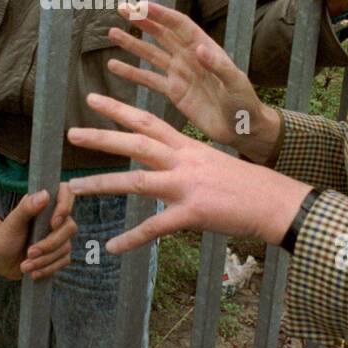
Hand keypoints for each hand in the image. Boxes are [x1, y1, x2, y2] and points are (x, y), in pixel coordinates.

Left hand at [0, 182, 77, 279]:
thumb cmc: (3, 236)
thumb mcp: (12, 223)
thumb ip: (26, 207)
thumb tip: (45, 194)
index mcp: (44, 203)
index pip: (66, 193)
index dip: (66, 206)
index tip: (53, 223)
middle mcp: (55, 217)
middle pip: (69, 227)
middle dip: (49, 244)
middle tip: (29, 253)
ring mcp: (58, 236)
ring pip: (65, 247)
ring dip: (45, 260)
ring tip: (25, 266)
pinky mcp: (58, 252)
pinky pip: (63, 261)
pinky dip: (47, 269)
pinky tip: (33, 272)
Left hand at [66, 93, 309, 253]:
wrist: (276, 201)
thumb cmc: (247, 185)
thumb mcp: (212, 162)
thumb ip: (185, 161)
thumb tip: (162, 163)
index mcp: (188, 147)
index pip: (148, 122)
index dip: (119, 110)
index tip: (93, 100)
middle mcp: (184, 161)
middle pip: (137, 143)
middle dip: (102, 137)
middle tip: (71, 132)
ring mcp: (188, 186)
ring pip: (137, 182)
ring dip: (103, 183)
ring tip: (73, 187)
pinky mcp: (194, 213)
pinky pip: (156, 227)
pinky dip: (132, 238)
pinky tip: (112, 246)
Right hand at [101, 1, 279, 161]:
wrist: (242, 129)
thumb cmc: (245, 104)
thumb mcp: (235, 83)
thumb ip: (218, 65)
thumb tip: (199, 48)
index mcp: (204, 49)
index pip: (179, 25)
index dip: (160, 14)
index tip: (140, 5)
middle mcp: (189, 57)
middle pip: (161, 34)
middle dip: (142, 21)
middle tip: (121, 9)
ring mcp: (180, 74)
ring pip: (151, 54)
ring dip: (133, 43)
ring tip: (112, 33)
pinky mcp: (174, 92)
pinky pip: (149, 79)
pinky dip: (132, 72)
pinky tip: (114, 66)